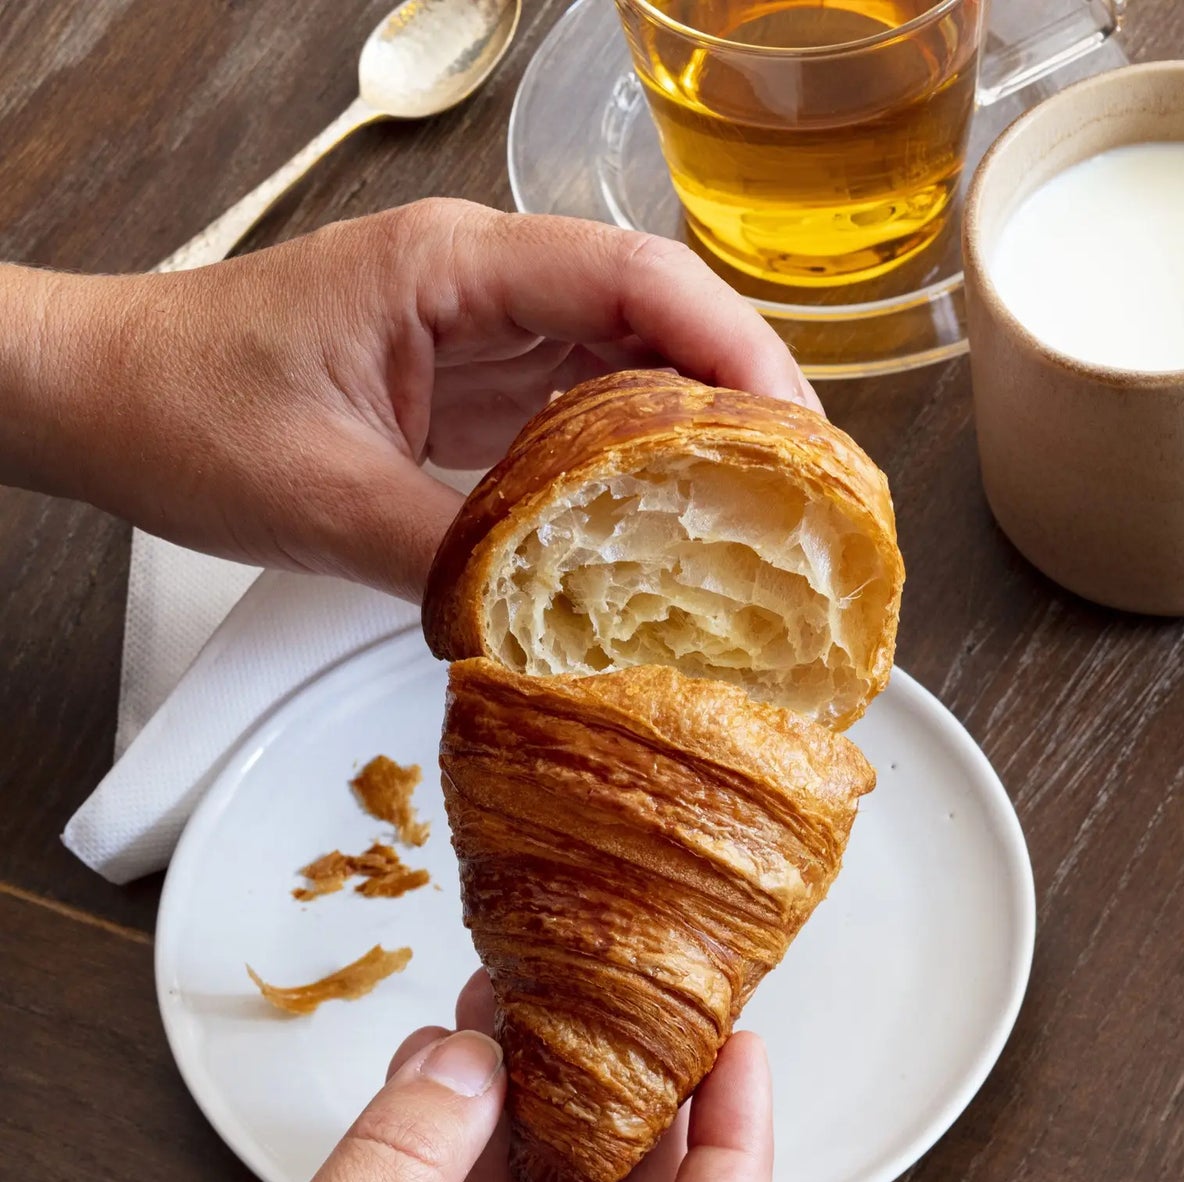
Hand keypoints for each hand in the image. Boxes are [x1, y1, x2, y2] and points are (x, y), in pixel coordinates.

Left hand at [0, 199, 813, 598]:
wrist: (91, 393)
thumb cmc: (180, 408)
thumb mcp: (318, 497)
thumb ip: (450, 556)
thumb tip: (559, 630)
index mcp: (455, 267)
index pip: (637, 278)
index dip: (736, 351)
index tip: (796, 435)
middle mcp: (486, 282)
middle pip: (664, 313)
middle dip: (749, 396)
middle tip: (811, 494)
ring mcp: (486, 327)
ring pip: (638, 360)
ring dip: (708, 431)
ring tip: (772, 515)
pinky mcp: (477, 378)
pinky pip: (592, 406)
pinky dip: (648, 459)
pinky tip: (682, 522)